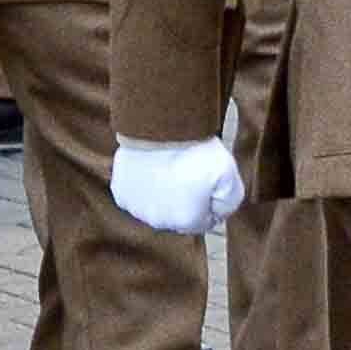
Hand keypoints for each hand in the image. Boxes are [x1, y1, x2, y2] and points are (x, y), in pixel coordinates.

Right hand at [110, 133, 236, 235]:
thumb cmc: (196, 151)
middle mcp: (159, 222)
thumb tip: (219, 212)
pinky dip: (144, 184)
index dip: (210, 199)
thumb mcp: (229, 175)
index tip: (207, 179)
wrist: (161, 127)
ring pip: (157, 205)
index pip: (206, 219)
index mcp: (187, 222)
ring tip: (170, 167)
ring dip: (164, 192)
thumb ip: (229, 201)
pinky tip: (151, 168)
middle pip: (180, 214)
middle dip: (187, 198)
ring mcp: (137, 208)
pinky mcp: (121, 193)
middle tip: (189, 171)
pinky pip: (136, 194)